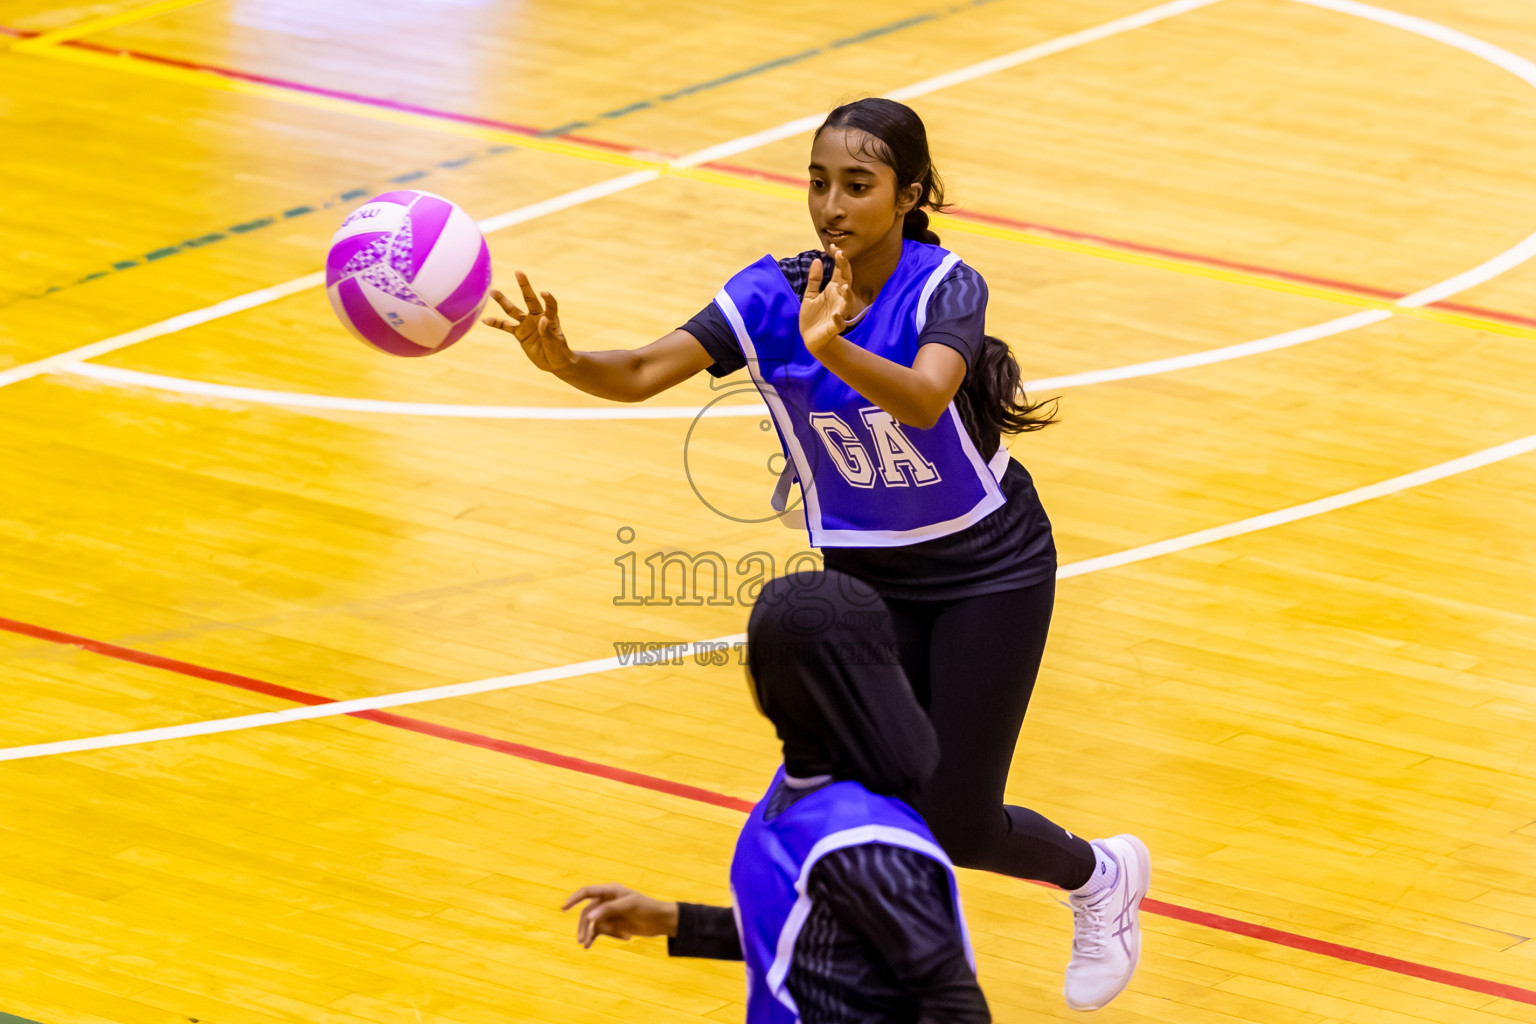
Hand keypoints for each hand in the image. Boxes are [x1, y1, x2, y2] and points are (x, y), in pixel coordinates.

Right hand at [482, 271, 576, 373]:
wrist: (553, 363)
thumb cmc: (559, 352)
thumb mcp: (556, 344)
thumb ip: (547, 332)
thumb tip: (542, 318)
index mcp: (551, 318)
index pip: (550, 305)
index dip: (548, 299)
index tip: (543, 293)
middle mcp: (537, 317)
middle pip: (529, 299)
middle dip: (524, 286)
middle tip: (518, 272)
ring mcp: (527, 324)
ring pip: (513, 310)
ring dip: (503, 301)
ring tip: (492, 291)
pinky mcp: (519, 333)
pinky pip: (505, 327)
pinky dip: (496, 324)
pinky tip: (485, 320)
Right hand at [561, 884, 679, 948]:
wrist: (660, 920)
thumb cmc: (646, 907)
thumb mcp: (628, 906)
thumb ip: (608, 910)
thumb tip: (589, 917)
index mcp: (610, 890)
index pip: (587, 892)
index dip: (574, 898)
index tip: (563, 907)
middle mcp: (606, 900)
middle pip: (587, 912)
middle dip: (583, 925)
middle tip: (581, 939)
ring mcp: (609, 913)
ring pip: (591, 923)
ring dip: (588, 933)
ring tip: (585, 945)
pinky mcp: (612, 924)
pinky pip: (598, 930)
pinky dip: (594, 937)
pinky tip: (589, 946)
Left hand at [799, 247, 851, 355]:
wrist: (810, 338)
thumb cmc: (813, 316)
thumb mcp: (810, 294)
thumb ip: (814, 279)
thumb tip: (817, 260)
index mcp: (833, 290)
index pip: (839, 272)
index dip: (839, 259)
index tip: (834, 246)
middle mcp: (838, 299)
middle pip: (846, 281)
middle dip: (845, 269)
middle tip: (841, 255)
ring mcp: (838, 312)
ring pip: (847, 302)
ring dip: (847, 294)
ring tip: (843, 286)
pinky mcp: (835, 326)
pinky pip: (839, 323)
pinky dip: (838, 319)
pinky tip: (835, 313)